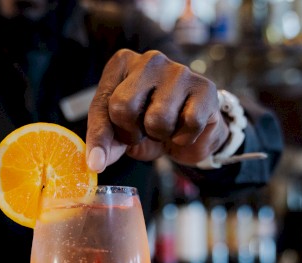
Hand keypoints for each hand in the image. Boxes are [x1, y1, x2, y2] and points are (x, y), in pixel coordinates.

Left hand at [85, 49, 229, 171]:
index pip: (103, 103)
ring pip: (158, 119)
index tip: (96, 163)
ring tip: (165, 126)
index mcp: (122, 64)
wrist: (191, 128)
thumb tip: (96, 162)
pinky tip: (185, 127)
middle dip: (132, 132)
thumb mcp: (121, 132)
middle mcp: (149, 60)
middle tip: (142, 131)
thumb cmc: (149, 123)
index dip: (100, 137)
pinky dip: (184, 138)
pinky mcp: (205, 87)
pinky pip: (189, 124)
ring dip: (160, 135)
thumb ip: (106, 142)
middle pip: (124, 107)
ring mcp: (179, 71)